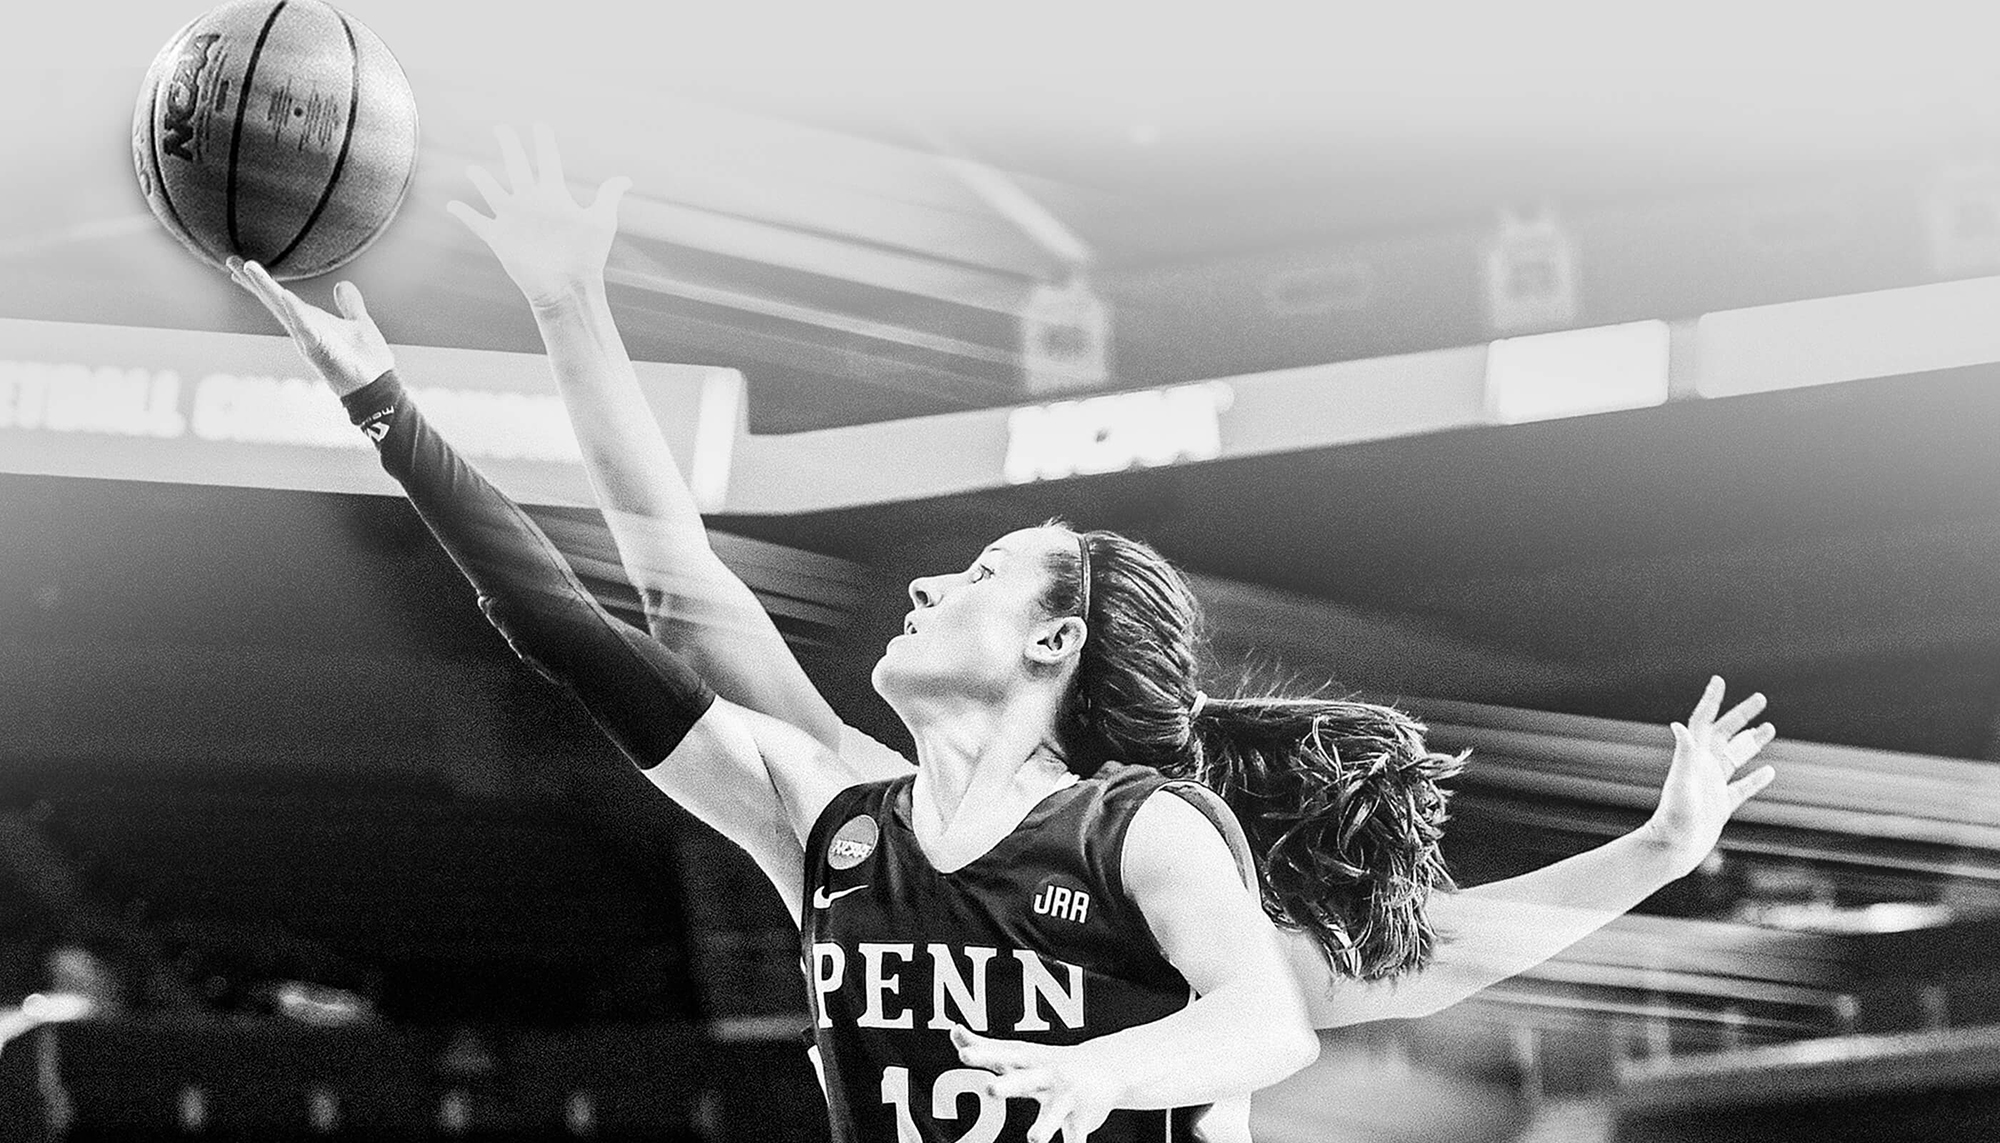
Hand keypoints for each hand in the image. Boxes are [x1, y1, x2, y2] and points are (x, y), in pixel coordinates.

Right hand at [228, 258, 393, 395]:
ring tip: (249, 269)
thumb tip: (343, 285)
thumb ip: (349, 305)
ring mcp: (309, 339)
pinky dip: (296, 312)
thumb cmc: (366, 360)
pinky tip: (286, 295)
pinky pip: (305, 327)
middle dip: (254, 282)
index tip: (243, 266)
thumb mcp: (358, 324)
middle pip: (274, 301)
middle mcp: (304, 329)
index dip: (263, 283)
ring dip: (267, 289)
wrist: (377, 386)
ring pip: (283, 310)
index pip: (282, 298)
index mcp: (311, 321)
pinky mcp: (320, 348)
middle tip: (232, 262)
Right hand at [447, 123, 631, 309]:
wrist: (568, 287)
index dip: (543, 142)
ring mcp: (514, 219)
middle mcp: (532, 202)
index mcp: (554, 195)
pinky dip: (463, 214)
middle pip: (516, 166)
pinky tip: (451, 205)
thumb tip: (626, 178)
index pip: (547, 161)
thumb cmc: (587, 256)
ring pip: (492, 191)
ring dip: (481, 180)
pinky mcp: (499, 238)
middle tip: (501, 128)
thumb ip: (608, 196)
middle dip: (509, 146)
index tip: (539, 125)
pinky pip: (477, 222)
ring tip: (472, 169)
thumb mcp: (600, 222)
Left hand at [952, 1025, 1114, 1142]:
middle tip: (990, 1088)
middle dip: (1008, 1086)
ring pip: (1053, 1114)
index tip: (963, 1055)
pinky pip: (1076, 1135)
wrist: (1107, 1066)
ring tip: (1034, 1139)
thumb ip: (986, 1046)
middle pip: (1025, 1081)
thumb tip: (954, 1031)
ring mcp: (1066, 1097)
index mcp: (1029, 1060)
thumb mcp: (1021, 1053)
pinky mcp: (1082, 1118)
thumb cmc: (1050, 1062)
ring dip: (1044, 1127)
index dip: (983, 1055)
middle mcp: (1047, 1076)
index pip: (1002, 1056)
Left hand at [1642, 676, 1776, 875]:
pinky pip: (1742, 787)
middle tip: (1761, 698)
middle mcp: (1703, 768)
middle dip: (1741, 714)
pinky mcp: (1721, 806)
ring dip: (1752, 742)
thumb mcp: (1681, 784)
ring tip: (1770, 727)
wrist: (1671, 850)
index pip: (1704, 722)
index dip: (1712, 700)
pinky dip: (1756, 778)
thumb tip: (1679, 724)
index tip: (1719, 680)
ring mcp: (1712, 786)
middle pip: (1725, 734)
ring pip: (1736, 757)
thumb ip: (1684, 755)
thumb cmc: (1674, 818)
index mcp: (1694, 759)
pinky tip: (1770, 771)